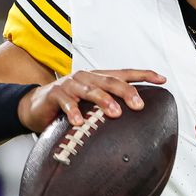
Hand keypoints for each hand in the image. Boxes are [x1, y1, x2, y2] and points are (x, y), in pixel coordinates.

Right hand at [18, 69, 165, 131]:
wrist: (34, 107)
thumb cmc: (67, 106)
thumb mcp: (90, 105)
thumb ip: (108, 108)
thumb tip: (136, 120)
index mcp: (98, 78)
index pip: (124, 74)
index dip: (143, 75)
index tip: (162, 80)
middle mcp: (86, 77)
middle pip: (110, 81)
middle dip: (126, 91)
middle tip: (139, 105)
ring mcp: (70, 84)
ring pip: (90, 90)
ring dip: (103, 101)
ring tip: (114, 113)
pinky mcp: (54, 94)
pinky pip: (65, 102)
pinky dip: (73, 111)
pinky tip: (79, 122)